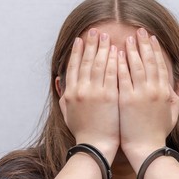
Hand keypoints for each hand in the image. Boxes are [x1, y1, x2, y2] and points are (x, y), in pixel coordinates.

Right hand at [59, 29, 119, 163]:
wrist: (96, 146)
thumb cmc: (83, 131)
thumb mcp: (67, 113)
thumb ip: (63, 95)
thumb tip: (60, 80)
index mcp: (70, 92)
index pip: (74, 66)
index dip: (77, 51)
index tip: (81, 39)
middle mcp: (81, 90)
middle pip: (86, 61)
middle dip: (91, 44)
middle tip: (96, 31)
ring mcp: (96, 92)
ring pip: (99, 64)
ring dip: (103, 48)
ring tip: (107, 37)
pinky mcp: (110, 97)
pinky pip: (113, 74)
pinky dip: (115, 61)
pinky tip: (119, 51)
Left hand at [118, 28, 178, 171]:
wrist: (146, 148)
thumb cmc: (158, 132)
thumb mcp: (173, 113)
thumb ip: (176, 95)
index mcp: (165, 91)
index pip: (161, 64)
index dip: (156, 50)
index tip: (151, 38)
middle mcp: (154, 90)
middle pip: (149, 61)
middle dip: (144, 44)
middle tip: (139, 30)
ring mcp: (140, 94)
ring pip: (136, 65)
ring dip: (131, 50)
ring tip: (127, 38)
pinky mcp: (126, 100)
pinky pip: (122, 77)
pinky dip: (119, 64)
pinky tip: (115, 54)